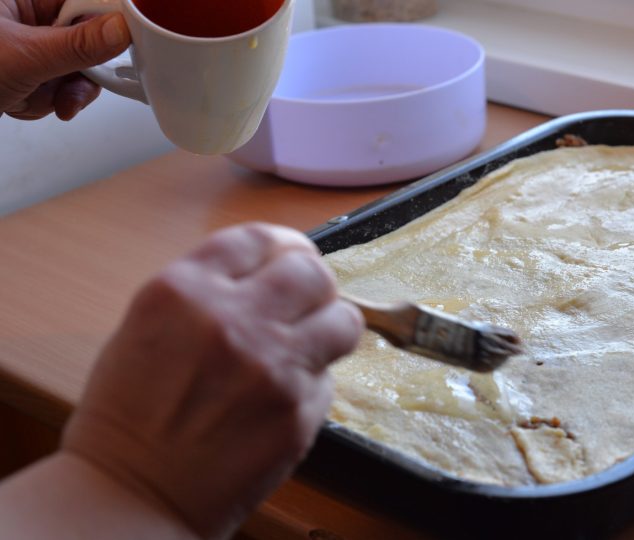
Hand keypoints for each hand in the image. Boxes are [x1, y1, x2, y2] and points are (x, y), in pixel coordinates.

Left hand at [0, 0, 129, 119]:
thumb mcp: (25, 56)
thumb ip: (77, 44)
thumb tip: (119, 30)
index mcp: (22, 2)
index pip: (83, 3)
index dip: (109, 18)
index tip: (131, 35)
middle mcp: (28, 23)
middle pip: (87, 37)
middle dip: (88, 64)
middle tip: (87, 74)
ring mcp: (32, 52)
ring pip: (81, 66)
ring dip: (74, 89)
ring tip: (59, 99)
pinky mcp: (33, 79)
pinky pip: (66, 87)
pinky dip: (60, 100)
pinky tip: (43, 104)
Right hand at [61, 223, 362, 538]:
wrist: (128, 495)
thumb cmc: (126, 418)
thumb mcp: (146, 328)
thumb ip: (205, 293)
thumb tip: (263, 275)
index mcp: (182, 291)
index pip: (258, 239)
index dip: (281, 246)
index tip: (290, 255)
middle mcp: (233, 320)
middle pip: (310, 271)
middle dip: (313, 282)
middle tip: (307, 300)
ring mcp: (273, 366)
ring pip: (342, 318)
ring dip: (331, 325)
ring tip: (312, 341)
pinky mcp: (299, 412)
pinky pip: (328, 378)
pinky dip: (314, 381)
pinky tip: (284, 396)